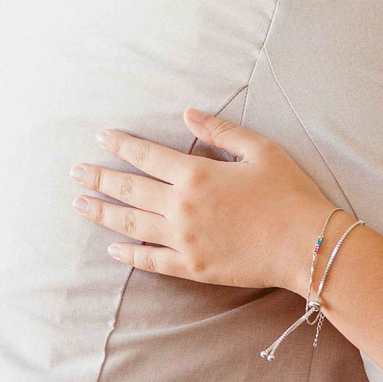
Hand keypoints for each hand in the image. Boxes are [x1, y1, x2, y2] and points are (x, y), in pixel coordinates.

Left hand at [71, 109, 338, 294]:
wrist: (308, 245)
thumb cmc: (290, 193)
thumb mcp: (260, 149)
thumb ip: (220, 131)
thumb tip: (187, 113)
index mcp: (196, 173)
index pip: (146, 155)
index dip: (120, 145)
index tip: (100, 138)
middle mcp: (182, 207)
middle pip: (129, 189)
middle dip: (99, 178)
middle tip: (75, 172)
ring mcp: (184, 240)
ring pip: (131, 225)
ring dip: (102, 213)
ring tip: (80, 204)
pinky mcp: (193, 267)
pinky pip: (151, 261)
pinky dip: (129, 255)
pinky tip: (113, 248)